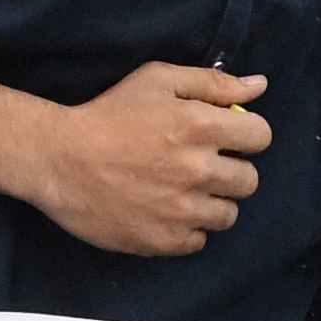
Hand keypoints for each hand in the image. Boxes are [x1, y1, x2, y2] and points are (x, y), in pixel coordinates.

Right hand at [28, 61, 269, 254]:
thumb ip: (212, 83)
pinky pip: (199, 240)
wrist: (59, 160)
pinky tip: (165, 211)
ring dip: (212, 202)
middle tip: (200, 165)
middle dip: (231, 170)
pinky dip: (187, 228)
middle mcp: (198, 171)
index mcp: (200, 126)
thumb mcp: (157, 80)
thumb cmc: (108, 114)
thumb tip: (259, 85)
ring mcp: (182, 210)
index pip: (261, 137)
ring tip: (182, 191)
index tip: (226, 137)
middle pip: (250, 180)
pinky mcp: (165, 239)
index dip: (246, 134)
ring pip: (228, 214)